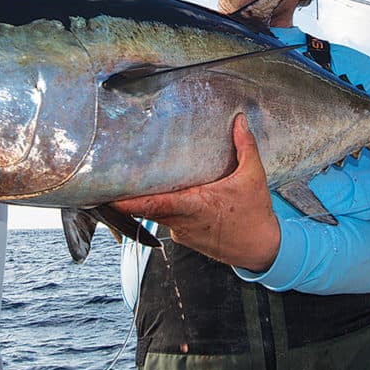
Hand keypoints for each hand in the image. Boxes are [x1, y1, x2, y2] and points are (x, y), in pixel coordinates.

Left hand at [111, 115, 280, 271]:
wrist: (261, 249)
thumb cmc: (255, 213)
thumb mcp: (253, 177)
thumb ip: (245, 146)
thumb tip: (239, 119)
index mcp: (196, 206)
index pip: (154, 205)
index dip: (128, 203)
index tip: (108, 196)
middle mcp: (182, 222)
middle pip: (145, 209)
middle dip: (127, 196)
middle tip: (110, 178)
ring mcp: (180, 232)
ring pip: (154, 215)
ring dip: (144, 201)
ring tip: (131, 181)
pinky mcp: (183, 237)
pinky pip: (165, 220)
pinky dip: (160, 208)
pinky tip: (160, 193)